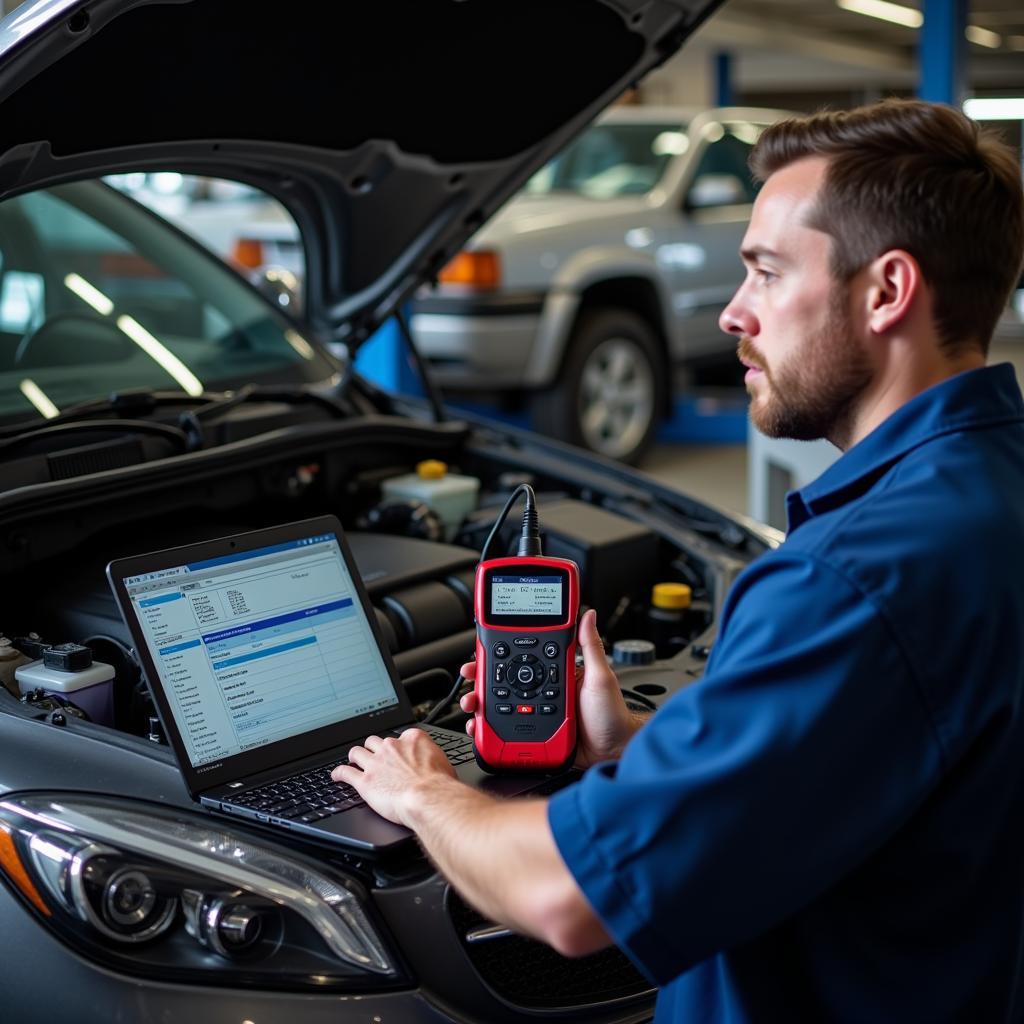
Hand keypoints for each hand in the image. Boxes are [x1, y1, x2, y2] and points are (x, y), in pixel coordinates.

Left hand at [332, 730, 455, 825]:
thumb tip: (436, 765)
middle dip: (372, 748)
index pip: (399, 736)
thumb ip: (433, 759)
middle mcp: (391, 747)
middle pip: (374, 741)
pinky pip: (345, 772)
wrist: (428, 798)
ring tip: (353, 761)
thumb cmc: (439, 785)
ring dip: (355, 757)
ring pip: (357, 752)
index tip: (396, 751)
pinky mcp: (364, 781)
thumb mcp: (443, 762)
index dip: (396, 745)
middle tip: (373, 756)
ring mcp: (375, 763)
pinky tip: (336, 775)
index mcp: (411, 739)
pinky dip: (338, 773)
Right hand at [459, 609, 638, 767]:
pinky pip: (507, 730)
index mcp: (555, 674)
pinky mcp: (534, 733)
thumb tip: (588, 614)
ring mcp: (536, 713)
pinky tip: (480, 727)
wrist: (614, 750)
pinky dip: (490, 729)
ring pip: (499, 706)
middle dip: (481, 679)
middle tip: (470, 677)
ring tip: (472, 704)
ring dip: (480, 703)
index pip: (522, 659)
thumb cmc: (612, 714)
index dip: (500, 655)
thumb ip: (591, 646)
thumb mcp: (602, 675)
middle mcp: (542, 692)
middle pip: (503, 682)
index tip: (483, 651)